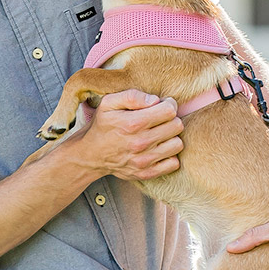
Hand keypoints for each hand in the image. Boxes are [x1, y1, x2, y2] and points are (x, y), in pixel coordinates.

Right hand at [63, 90, 183, 182]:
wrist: (91, 154)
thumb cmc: (102, 125)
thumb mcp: (109, 103)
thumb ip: (132, 96)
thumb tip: (155, 100)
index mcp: (133, 123)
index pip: (169, 111)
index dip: (169, 104)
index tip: (162, 105)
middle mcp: (140, 143)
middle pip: (177, 126)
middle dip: (171, 119)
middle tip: (160, 119)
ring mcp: (144, 160)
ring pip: (177, 144)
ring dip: (171, 137)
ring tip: (160, 134)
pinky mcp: (146, 173)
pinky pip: (173, 163)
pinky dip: (169, 155)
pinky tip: (159, 148)